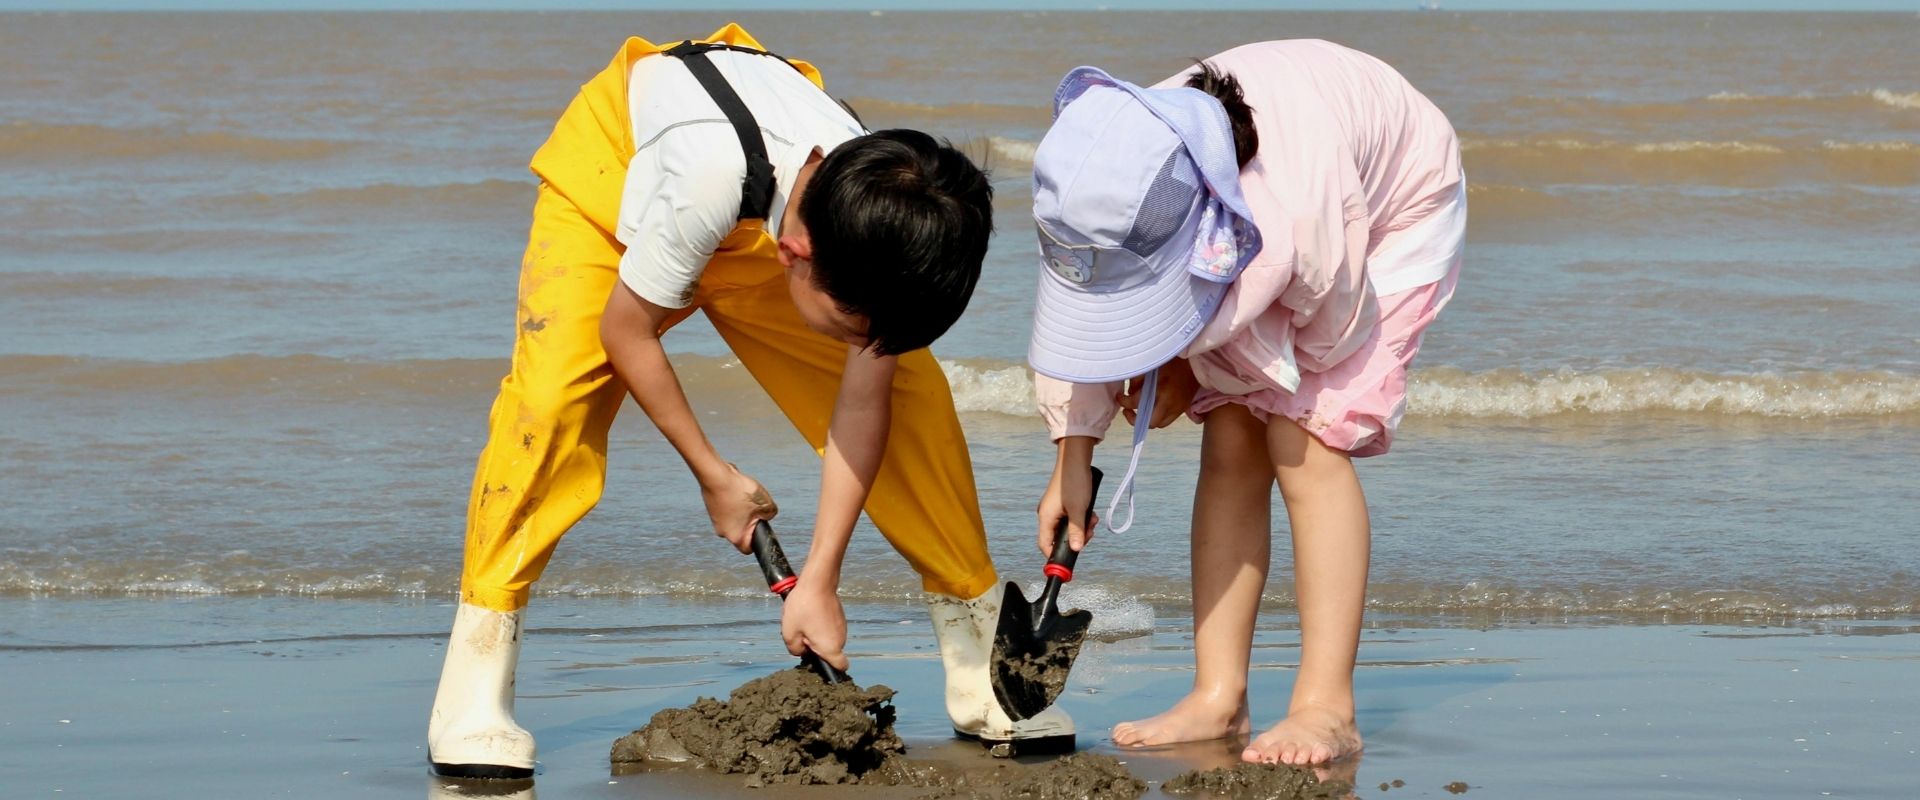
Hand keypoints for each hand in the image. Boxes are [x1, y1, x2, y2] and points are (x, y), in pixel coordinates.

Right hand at [700, 463, 776, 552]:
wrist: (716, 476)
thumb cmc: (739, 492)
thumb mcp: (766, 503)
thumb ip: (771, 513)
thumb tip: (768, 515)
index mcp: (736, 537)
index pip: (748, 549)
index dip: (758, 541)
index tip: (761, 529)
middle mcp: (723, 532)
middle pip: (742, 533)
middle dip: (751, 522)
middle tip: (756, 509)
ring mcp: (716, 521)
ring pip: (735, 520)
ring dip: (742, 511)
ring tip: (745, 497)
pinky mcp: (712, 510)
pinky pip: (728, 510)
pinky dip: (734, 503)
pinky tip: (736, 492)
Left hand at [780, 574, 848, 671]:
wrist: (817, 582)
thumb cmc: (803, 608)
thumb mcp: (789, 633)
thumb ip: (795, 650)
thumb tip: (802, 652)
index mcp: (830, 647)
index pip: (840, 668)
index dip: (830, 669)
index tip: (817, 661)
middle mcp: (841, 639)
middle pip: (830, 653)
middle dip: (816, 649)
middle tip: (801, 635)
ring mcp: (842, 627)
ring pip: (829, 640)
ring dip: (817, 636)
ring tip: (804, 622)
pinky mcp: (840, 617)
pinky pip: (830, 628)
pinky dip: (821, 626)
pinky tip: (810, 614)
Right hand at [1037, 440, 1098, 556]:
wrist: (1075, 459)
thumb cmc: (1073, 482)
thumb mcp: (1078, 509)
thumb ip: (1076, 531)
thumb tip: (1075, 549)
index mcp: (1046, 517)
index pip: (1045, 544)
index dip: (1055, 555)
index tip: (1068, 561)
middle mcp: (1048, 515)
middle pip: (1059, 537)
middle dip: (1076, 537)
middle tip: (1089, 533)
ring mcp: (1055, 509)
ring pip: (1068, 527)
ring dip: (1081, 527)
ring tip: (1092, 520)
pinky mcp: (1063, 503)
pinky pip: (1071, 518)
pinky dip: (1081, 518)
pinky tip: (1091, 513)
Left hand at [1119, 357, 1197, 428]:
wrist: (1197, 360)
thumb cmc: (1173, 360)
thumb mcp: (1152, 366)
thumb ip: (1138, 379)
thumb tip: (1130, 393)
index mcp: (1160, 389)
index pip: (1136, 403)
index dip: (1123, 401)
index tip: (1120, 397)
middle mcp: (1169, 403)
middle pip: (1149, 422)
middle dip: (1134, 419)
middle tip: (1128, 410)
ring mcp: (1178, 408)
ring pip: (1159, 424)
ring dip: (1147, 420)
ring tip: (1139, 410)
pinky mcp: (1184, 408)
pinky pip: (1168, 420)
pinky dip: (1158, 417)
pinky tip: (1153, 408)